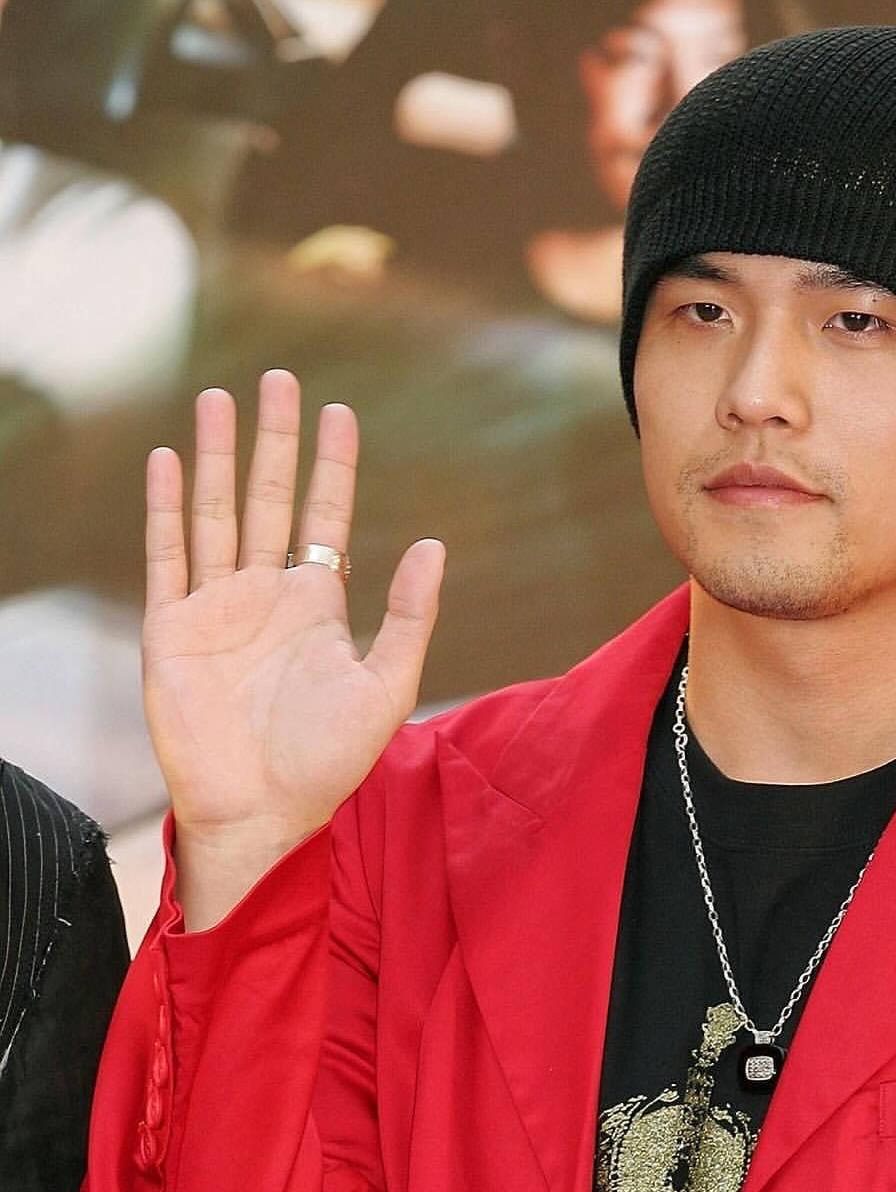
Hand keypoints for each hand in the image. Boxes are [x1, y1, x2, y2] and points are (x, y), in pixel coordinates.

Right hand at [143, 370, 444, 922]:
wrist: (262, 812)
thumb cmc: (327, 762)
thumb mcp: (387, 686)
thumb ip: (409, 617)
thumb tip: (432, 545)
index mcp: (316, 606)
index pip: (324, 517)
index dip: (332, 465)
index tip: (339, 412)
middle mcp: (264, 596)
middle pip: (269, 498)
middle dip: (274, 440)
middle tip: (279, 379)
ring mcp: (215, 609)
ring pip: (214, 513)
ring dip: (216, 456)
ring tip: (218, 398)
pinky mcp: (172, 629)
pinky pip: (167, 556)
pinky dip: (165, 508)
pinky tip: (166, 460)